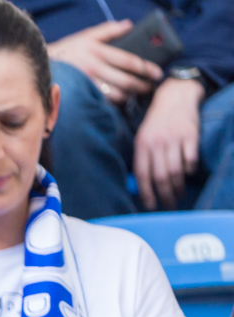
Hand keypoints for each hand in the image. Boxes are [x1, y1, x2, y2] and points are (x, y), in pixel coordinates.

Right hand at [47, 21, 162, 102]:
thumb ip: (108, 30)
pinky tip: (120, 103)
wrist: (40, 67)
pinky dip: (113, 104)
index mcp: (97, 52)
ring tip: (137, 96)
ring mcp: (86, 84)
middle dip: (141, 85)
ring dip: (129, 96)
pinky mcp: (80, 96)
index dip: (145, 68)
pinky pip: (101, 102)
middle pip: (125, 80)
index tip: (157, 73)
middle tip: (151, 87)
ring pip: (115, 94)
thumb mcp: (86, 36)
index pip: (128, 61)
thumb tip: (129, 25)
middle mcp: (93, 68)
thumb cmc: (66, 52)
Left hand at [134, 77, 203, 209]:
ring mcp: (174, 138)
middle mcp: (157, 143)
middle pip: (160, 176)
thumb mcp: (142, 137)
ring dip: (178, 187)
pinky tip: (188, 174)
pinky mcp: (190, 134)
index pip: (141, 174)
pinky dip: (189, 170)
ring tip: (179, 194)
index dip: (146, 193)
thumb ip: (142, 158)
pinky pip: (190, 159)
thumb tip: (140, 186)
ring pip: (176, 171)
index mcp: (142, 145)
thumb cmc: (156, 123)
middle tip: (168, 205)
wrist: (175, 97)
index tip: (150, 206)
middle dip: (164, 195)